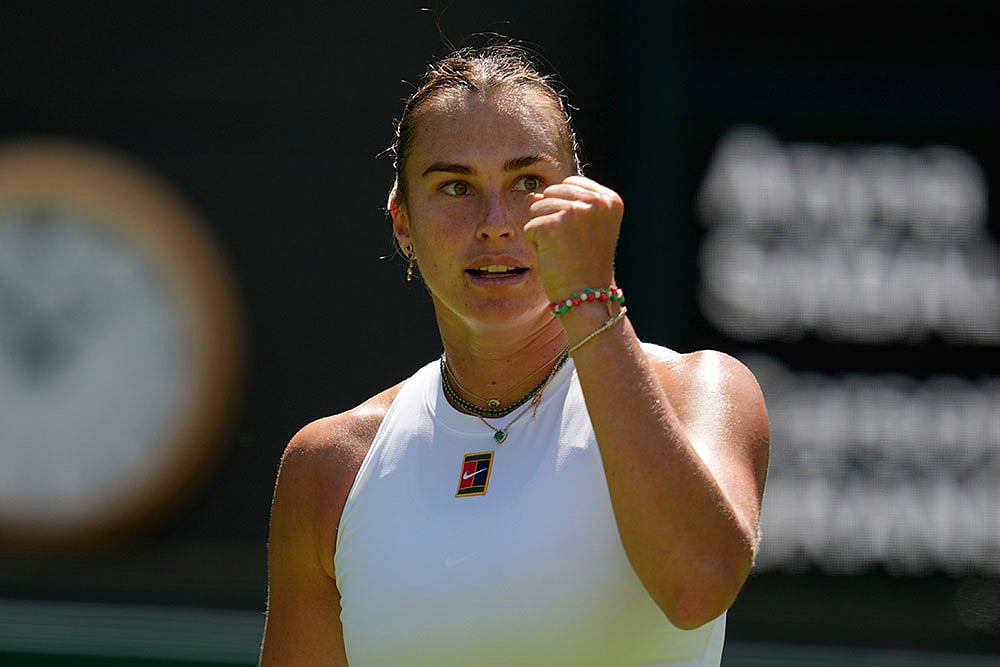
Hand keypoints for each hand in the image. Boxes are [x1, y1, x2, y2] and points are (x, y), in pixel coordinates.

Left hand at [523, 176, 623, 301]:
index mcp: (610, 199)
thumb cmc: (584, 263)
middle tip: (571, 244)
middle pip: (552, 192)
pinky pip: (529, 226)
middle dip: (553, 217)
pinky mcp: (552, 225)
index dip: (566, 209)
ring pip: (537, 207)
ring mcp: (574, 211)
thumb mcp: (581, 226)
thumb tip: (533, 195)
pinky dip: (535, 244)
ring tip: (563, 250)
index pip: (570, 184)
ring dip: (543, 230)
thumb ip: (561, 203)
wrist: (588, 297)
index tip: (581, 234)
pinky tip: (553, 256)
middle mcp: (596, 201)